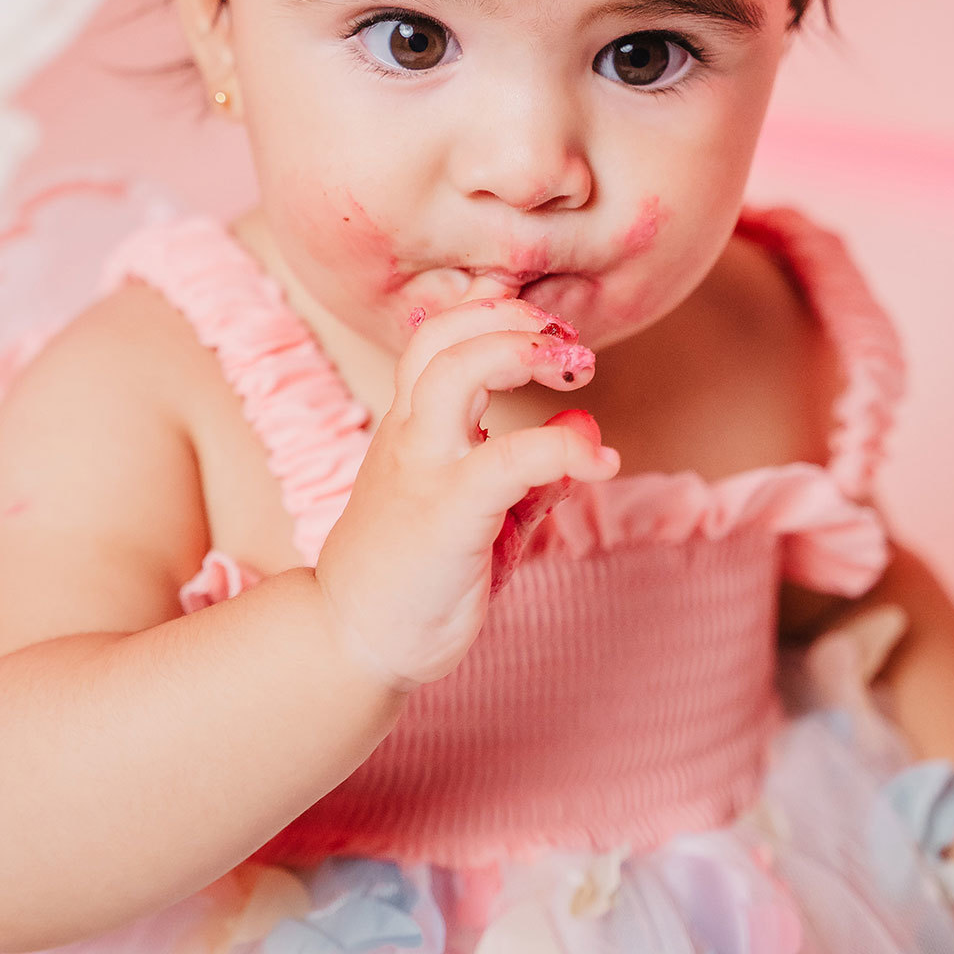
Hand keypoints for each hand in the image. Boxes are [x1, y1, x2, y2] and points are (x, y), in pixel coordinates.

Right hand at [313, 293, 619, 691]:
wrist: (353, 641)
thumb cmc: (417, 575)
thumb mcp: (484, 511)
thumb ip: (533, 470)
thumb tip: (585, 427)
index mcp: (413, 426)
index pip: (440, 336)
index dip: (496, 312)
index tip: (552, 331)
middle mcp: (412, 435)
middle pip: (441, 335)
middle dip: (512, 318)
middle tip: (568, 342)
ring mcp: (424, 469)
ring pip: (455, 371)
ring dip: (523, 352)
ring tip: (577, 371)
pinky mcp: (447, 514)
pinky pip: (508, 460)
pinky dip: (564, 449)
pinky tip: (600, 465)